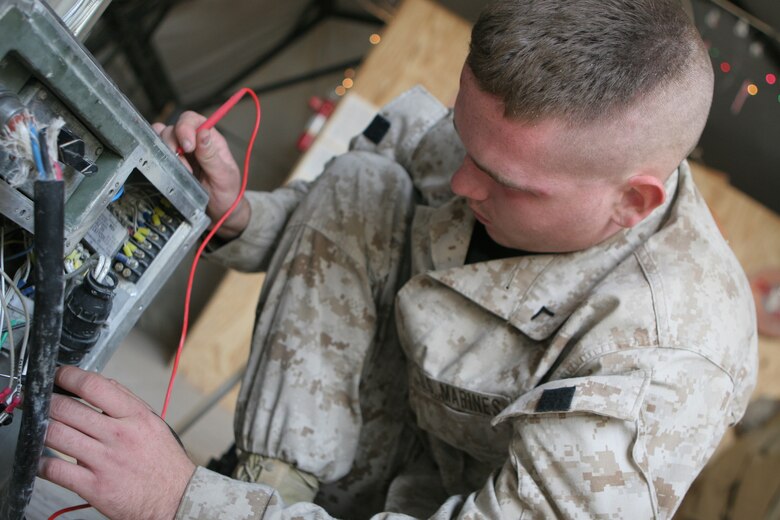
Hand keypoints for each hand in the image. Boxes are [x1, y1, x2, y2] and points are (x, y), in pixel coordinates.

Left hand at [39, 366, 195, 519]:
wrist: (174, 498)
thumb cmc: (163, 462)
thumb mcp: (153, 423)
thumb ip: (127, 402)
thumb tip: (101, 384)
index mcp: (135, 416)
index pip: (94, 386)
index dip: (68, 376)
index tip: (59, 375)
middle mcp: (119, 436)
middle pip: (67, 409)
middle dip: (47, 402)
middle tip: (41, 401)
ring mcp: (104, 461)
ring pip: (56, 435)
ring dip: (40, 428)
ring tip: (40, 425)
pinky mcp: (93, 486)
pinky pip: (54, 470)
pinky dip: (40, 462)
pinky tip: (42, 457)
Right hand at [153, 111, 250, 238]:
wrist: (220, 212)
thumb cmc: (226, 193)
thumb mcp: (224, 176)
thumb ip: (212, 155)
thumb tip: (203, 133)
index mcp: (210, 140)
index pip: (193, 120)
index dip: (185, 128)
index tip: (188, 146)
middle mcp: (194, 142)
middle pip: (174, 128)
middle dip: (173, 143)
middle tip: (183, 165)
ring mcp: (181, 152)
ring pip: (162, 138)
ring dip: (165, 151)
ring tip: (179, 170)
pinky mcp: (170, 163)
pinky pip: (157, 151)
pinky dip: (156, 155)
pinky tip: (166, 168)